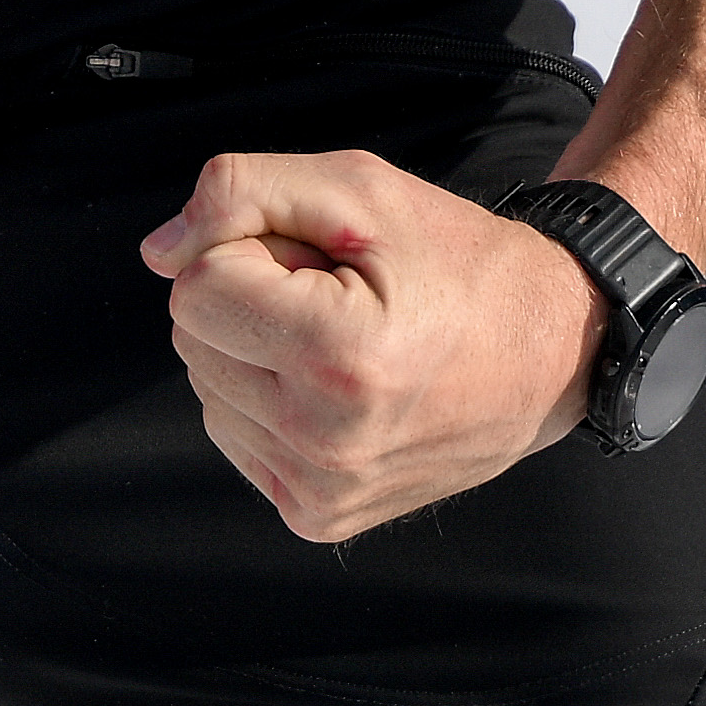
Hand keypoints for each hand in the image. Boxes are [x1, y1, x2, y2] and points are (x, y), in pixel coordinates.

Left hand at [140, 150, 609, 540]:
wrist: (548, 354)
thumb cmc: (456, 260)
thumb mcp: (359, 188)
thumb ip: (242, 192)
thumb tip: (158, 251)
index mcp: (338, 355)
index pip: (196, 285)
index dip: (249, 247)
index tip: (321, 254)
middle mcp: (326, 439)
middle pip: (193, 337)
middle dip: (249, 296)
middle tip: (338, 293)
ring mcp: (322, 490)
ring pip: (206, 385)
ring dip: (256, 349)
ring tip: (343, 339)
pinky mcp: (318, 517)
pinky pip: (233, 433)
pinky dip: (267, 397)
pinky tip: (334, 383)